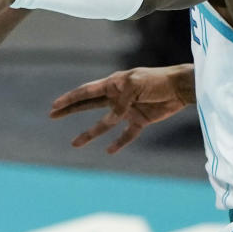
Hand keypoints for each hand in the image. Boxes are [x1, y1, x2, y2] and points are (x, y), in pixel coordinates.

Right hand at [49, 64, 194, 153]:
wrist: (180, 88)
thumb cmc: (156, 80)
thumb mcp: (135, 85)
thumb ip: (120, 101)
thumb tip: (110, 117)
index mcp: (113, 83)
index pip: (86, 91)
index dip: (70, 98)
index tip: (55, 105)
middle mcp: (117, 96)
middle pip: (88, 105)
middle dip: (71, 110)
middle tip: (52, 115)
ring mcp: (127, 109)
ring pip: (104, 123)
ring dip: (89, 133)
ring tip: (74, 143)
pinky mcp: (140, 120)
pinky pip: (126, 134)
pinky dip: (119, 142)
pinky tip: (109, 151)